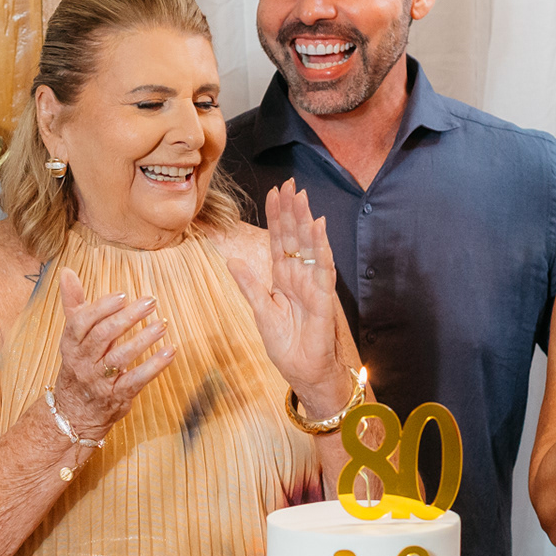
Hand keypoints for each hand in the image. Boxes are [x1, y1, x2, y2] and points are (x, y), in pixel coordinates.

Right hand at [50, 268, 173, 441]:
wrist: (73, 413)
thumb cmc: (78, 366)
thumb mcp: (71, 337)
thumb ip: (73, 304)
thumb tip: (66, 271)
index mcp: (70, 344)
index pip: (82, 322)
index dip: (101, 308)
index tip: (122, 295)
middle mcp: (82, 362)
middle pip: (103, 336)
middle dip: (127, 317)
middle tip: (151, 302)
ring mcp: (99, 381)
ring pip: (120, 358)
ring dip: (143, 339)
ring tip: (162, 325)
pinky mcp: (116, 396)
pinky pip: (136, 380)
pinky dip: (154, 366)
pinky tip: (169, 351)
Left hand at [227, 181, 352, 415]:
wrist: (303, 372)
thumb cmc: (286, 344)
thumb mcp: (260, 311)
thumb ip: (249, 285)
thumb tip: (232, 260)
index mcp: (282, 278)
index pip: (278, 240)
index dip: (276, 217)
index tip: (274, 192)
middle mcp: (299, 276)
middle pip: (294, 237)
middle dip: (292, 211)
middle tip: (290, 184)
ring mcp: (312, 285)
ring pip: (309, 247)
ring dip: (305, 221)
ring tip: (301, 197)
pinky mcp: (323, 298)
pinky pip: (322, 269)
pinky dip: (320, 248)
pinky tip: (317, 228)